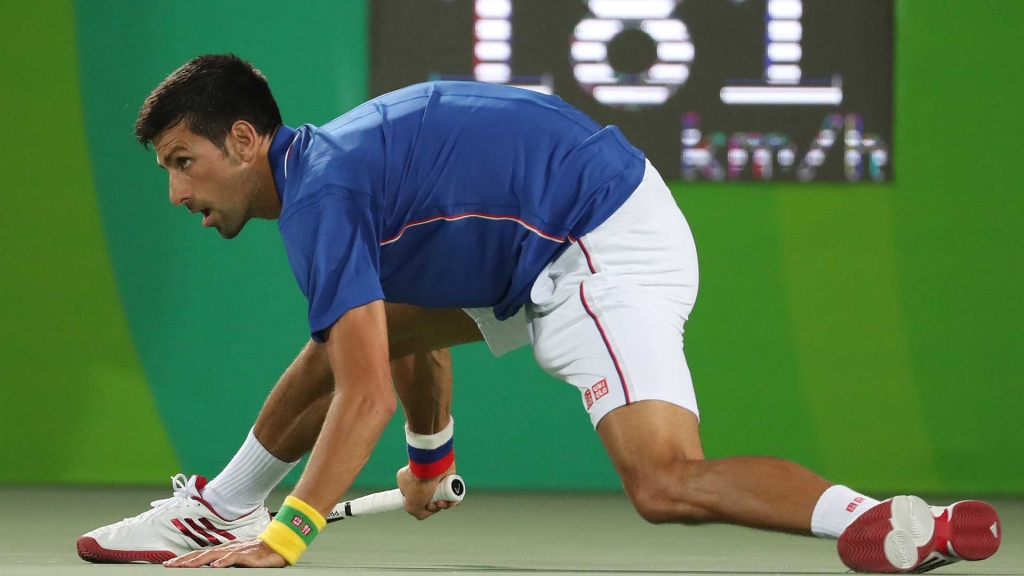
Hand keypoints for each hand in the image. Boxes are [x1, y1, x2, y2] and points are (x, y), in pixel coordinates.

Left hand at [164, 538, 286, 567]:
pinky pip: (233, 558)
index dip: (185, 558)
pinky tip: (214, 566)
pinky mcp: (247, 555)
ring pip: (213, 554)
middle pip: (202, 553)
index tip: (170, 563)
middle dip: (184, 560)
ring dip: (197, 560)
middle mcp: (227, 548)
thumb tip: (209, 567)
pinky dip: (223, 562)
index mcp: (224, 549)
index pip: (200, 553)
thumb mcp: (238, 557)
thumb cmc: (258, 554)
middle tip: (169, 566)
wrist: (278, 546)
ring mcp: (237, 550)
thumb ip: (224, 560)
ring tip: (185, 566)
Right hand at [396, 461, 458, 519]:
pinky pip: (453, 491)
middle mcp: (423, 479)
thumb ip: (415, 512)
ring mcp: (436, 477)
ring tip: (442, 502)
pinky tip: (452, 501)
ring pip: (443, 497)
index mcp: (409, 483)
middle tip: (434, 504)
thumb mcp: (411, 505)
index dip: (424, 508)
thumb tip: (423, 513)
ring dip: (444, 505)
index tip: (426, 507)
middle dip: (434, 507)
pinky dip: (454, 499)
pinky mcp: (448, 476)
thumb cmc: (419, 484)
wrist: (432, 465)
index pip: (418, 500)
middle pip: (432, 499)